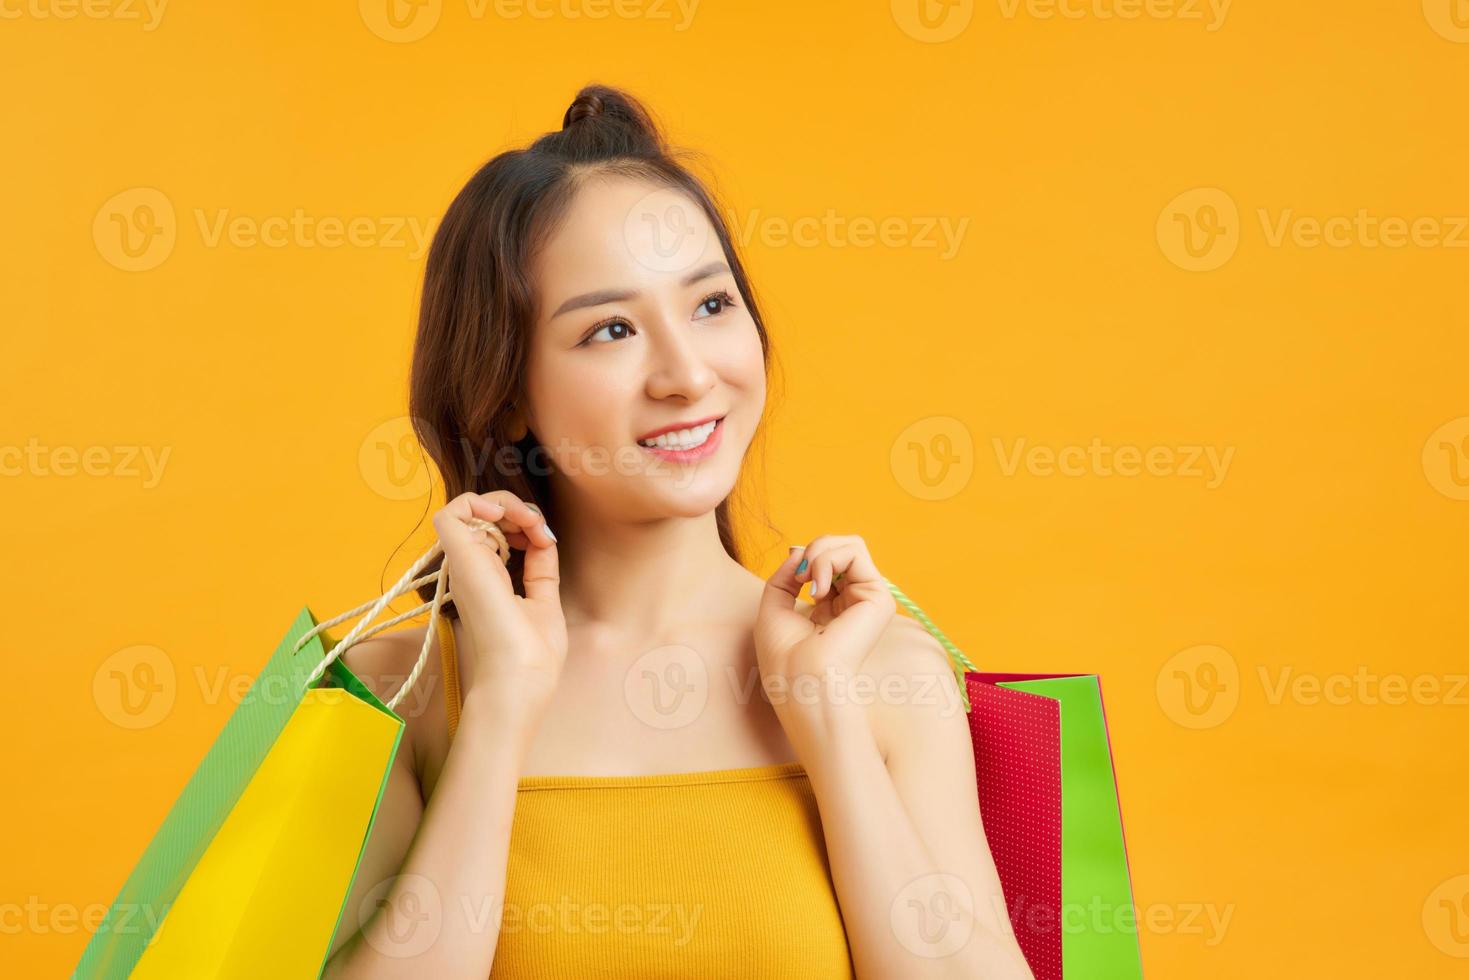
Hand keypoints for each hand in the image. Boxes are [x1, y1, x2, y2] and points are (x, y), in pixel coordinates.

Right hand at [431, 491, 565, 733]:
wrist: (518, 677)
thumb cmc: (531, 654)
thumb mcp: (544, 600)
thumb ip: (540, 568)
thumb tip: (543, 536)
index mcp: (489, 578)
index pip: (498, 532)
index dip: (525, 524)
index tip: (546, 539)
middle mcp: (472, 567)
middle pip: (484, 515)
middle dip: (517, 509)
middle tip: (538, 529)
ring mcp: (464, 562)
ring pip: (469, 507)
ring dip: (505, 503)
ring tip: (527, 521)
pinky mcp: (459, 558)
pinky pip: (452, 512)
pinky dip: (478, 502)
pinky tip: (503, 516)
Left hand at [754, 535, 895, 746]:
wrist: (800, 682)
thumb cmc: (784, 656)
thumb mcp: (774, 605)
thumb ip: (786, 574)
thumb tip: (799, 549)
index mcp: (833, 607)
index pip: (829, 561)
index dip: (808, 556)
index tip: (794, 574)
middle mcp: (854, 602)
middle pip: (843, 547)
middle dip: (815, 549)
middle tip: (799, 574)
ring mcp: (869, 599)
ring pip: (851, 545)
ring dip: (820, 553)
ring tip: (807, 580)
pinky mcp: (878, 598)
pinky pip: (854, 553)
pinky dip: (827, 560)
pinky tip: (816, 589)